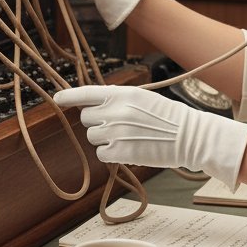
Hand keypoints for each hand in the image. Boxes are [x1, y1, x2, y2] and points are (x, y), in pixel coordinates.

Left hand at [54, 85, 246, 190]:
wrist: (189, 136)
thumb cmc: (170, 117)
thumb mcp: (144, 98)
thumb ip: (120, 99)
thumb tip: (97, 104)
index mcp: (123, 94)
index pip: (87, 93)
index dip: (69, 96)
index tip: (57, 98)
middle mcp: (116, 111)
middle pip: (86, 118)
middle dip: (97, 122)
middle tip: (117, 125)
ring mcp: (116, 132)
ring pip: (93, 136)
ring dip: (105, 138)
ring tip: (128, 137)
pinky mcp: (120, 152)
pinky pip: (102, 153)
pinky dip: (112, 154)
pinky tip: (129, 149)